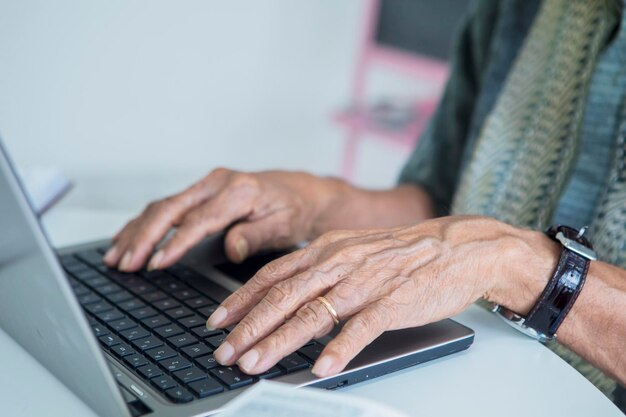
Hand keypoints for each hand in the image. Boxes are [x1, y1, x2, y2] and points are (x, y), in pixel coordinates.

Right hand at [104, 169, 346, 271]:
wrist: (300, 192)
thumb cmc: (293, 210)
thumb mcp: (284, 226)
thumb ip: (256, 236)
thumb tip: (231, 248)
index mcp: (238, 191)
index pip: (199, 219)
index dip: (175, 242)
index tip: (156, 263)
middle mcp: (218, 183)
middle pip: (170, 208)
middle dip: (144, 237)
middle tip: (125, 263)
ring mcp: (207, 185)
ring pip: (162, 206)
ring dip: (137, 231)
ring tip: (115, 256)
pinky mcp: (201, 190)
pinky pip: (167, 205)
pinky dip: (144, 223)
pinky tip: (127, 237)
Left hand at [207, 216, 557, 376]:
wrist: (458, 246)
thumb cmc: (403, 252)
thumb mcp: (355, 250)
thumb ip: (322, 270)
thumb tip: (291, 298)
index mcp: (328, 248)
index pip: (274, 274)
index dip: (241, 298)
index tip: (216, 320)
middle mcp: (340, 262)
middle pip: (284, 296)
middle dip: (248, 327)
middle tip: (224, 352)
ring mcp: (366, 282)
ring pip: (313, 313)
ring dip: (280, 342)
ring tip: (255, 364)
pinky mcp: (393, 302)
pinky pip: (361, 329)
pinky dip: (339, 350)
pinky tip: (321, 368)